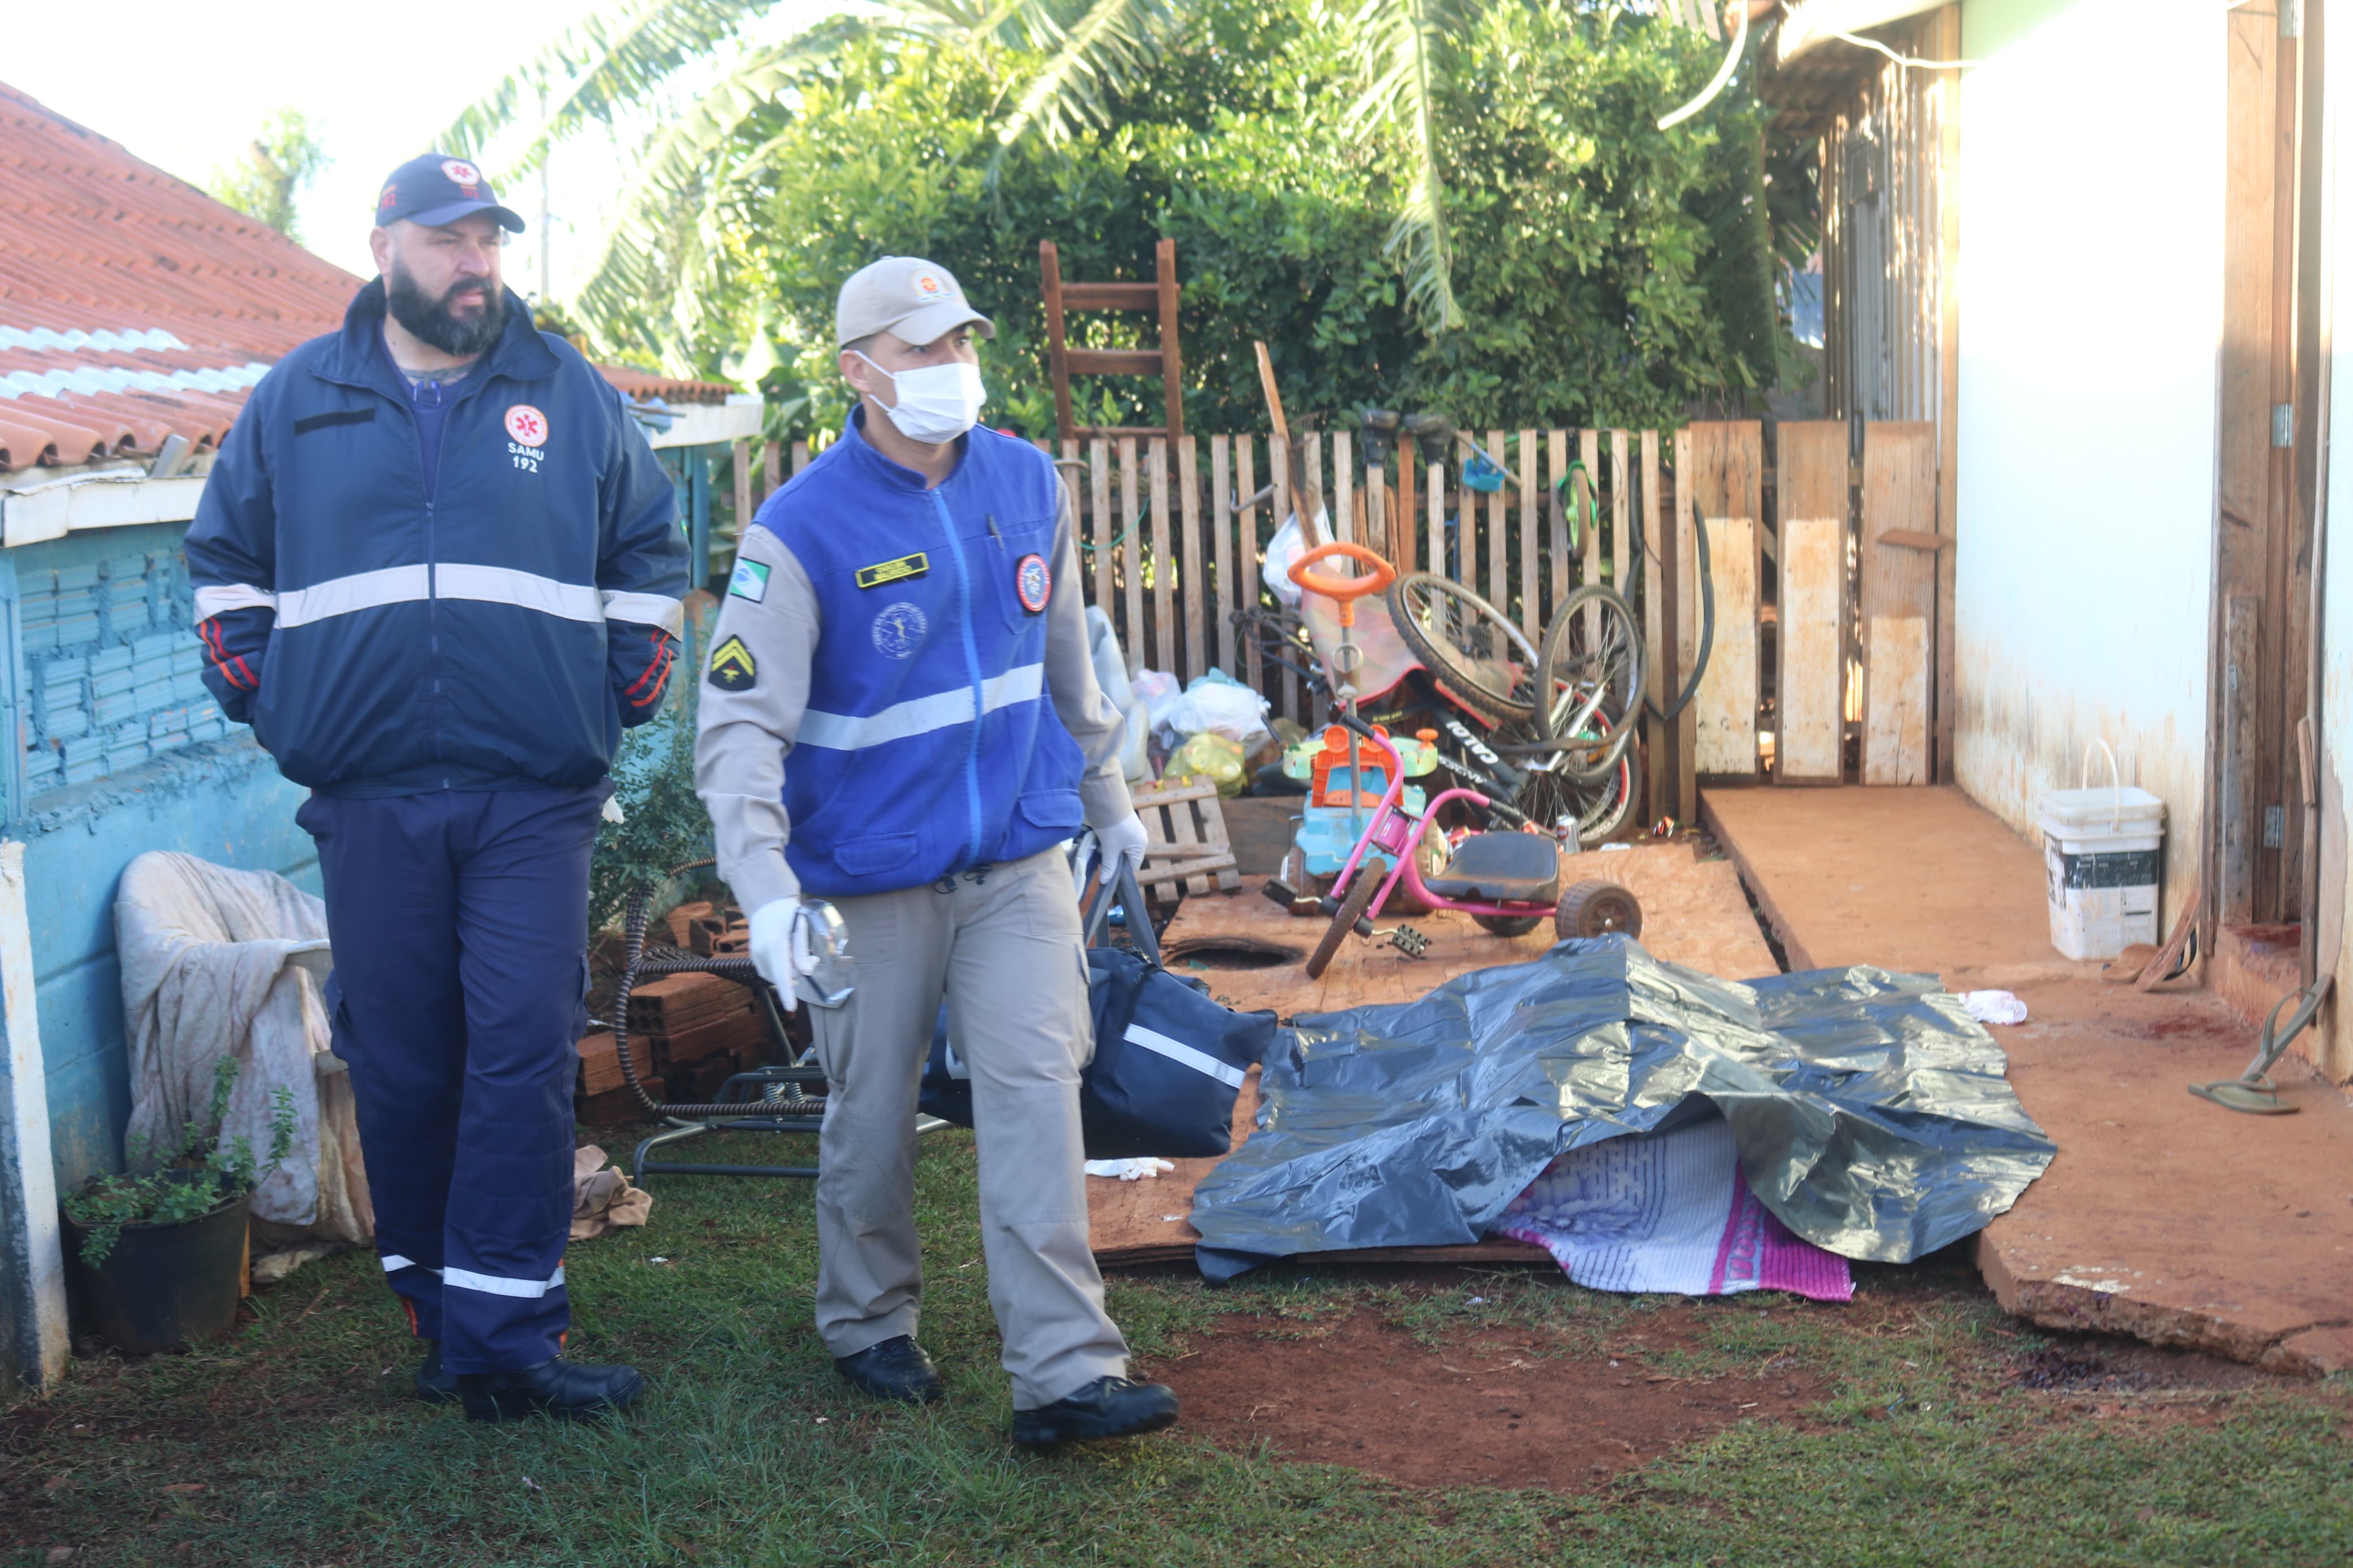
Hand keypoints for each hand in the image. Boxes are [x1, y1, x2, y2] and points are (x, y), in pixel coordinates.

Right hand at [747, 897, 815, 1011]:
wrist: (767, 902)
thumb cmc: (788, 913)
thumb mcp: (800, 928)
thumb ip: (802, 952)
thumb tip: (806, 973)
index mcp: (776, 944)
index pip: (782, 974)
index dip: (787, 992)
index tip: (791, 1008)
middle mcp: (762, 952)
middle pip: (783, 977)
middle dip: (799, 973)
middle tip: (813, 958)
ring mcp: (756, 954)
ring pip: (776, 976)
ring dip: (790, 971)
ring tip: (799, 955)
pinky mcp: (754, 955)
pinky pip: (770, 971)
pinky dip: (781, 969)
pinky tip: (788, 956)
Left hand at [1096, 813, 1148, 885]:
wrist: (1107, 800)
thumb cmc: (1111, 827)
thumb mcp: (1109, 849)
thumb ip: (1108, 866)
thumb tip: (1105, 882)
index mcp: (1140, 846)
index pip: (1132, 866)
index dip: (1120, 870)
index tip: (1107, 870)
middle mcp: (1140, 838)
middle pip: (1127, 856)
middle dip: (1113, 858)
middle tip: (1101, 857)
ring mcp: (1134, 829)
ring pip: (1121, 846)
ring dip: (1111, 848)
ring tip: (1100, 845)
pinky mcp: (1126, 823)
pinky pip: (1119, 837)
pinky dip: (1111, 840)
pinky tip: (1101, 837)